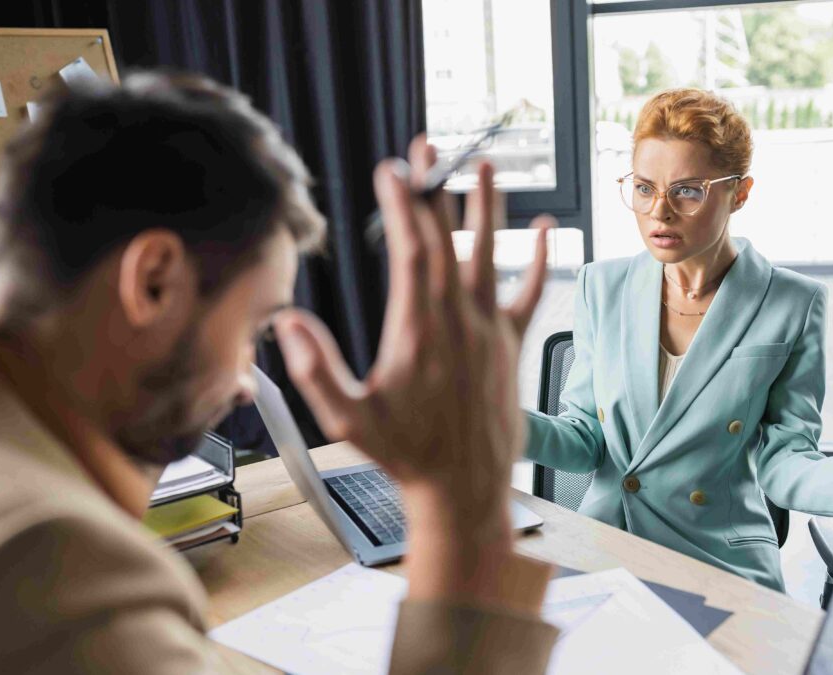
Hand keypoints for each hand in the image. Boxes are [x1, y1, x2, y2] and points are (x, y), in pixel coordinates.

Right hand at [275, 135, 552, 537]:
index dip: (400, 205)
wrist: (464, 488)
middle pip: (446, 239)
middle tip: (427, 147)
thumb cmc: (406, 455)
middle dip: (434, 188)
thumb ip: (315, 369)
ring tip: (483, 165)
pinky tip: (545, 229)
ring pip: (489, 254)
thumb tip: (286, 322)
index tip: (390, 171)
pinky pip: (530, 293)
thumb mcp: (347, 419)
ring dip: (485, 208)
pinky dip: (538, 260)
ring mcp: (488, 330)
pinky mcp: (510, 345)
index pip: (409, 250)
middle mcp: (457, 320)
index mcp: (417, 329)